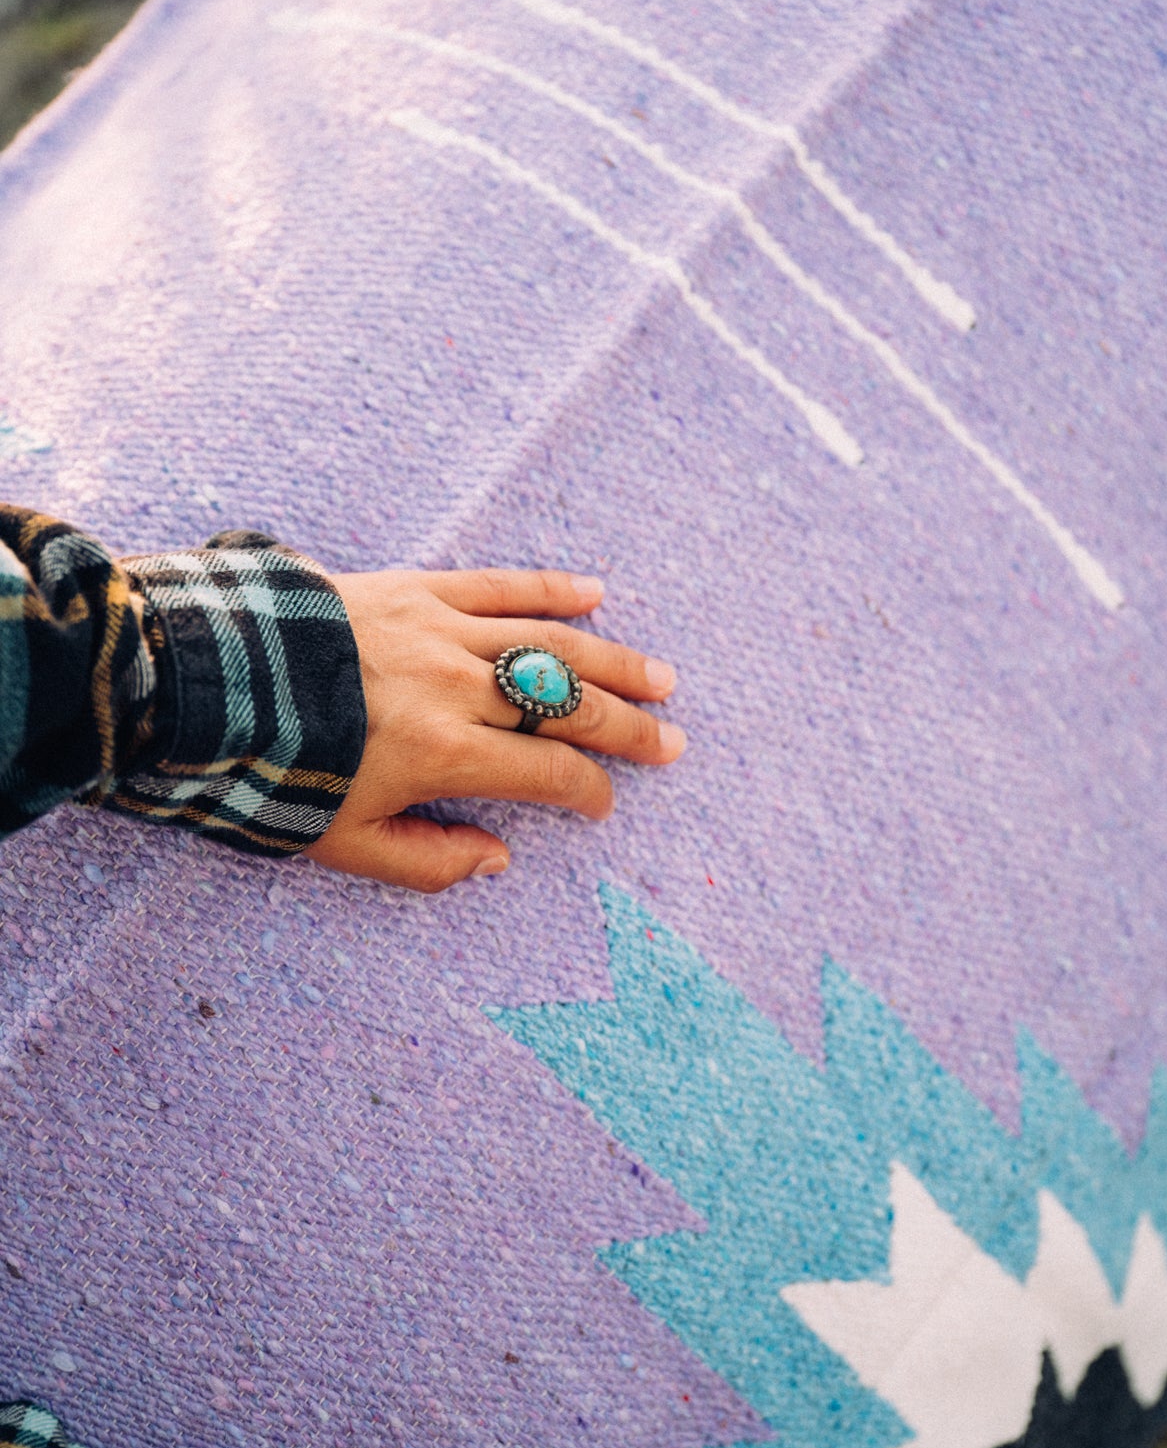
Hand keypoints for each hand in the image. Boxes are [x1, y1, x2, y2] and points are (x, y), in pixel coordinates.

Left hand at [304, 568, 683, 891]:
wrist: (213, 680)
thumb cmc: (273, 770)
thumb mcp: (344, 844)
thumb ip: (428, 862)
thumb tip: (498, 859)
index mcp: (446, 755)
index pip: (550, 774)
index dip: (589, 792)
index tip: (604, 805)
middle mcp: (460, 688)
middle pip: (568, 707)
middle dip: (628, 728)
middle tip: (671, 743)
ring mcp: (442, 631)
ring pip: (550, 643)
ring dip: (612, 661)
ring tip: (660, 677)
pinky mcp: (417, 588)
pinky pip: (499, 585)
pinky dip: (550, 589)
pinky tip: (594, 593)